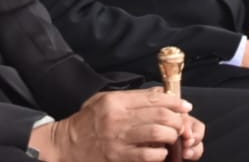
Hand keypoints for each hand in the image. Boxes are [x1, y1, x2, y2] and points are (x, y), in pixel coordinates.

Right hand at [44, 89, 201, 161]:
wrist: (64, 145)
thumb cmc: (86, 123)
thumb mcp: (104, 101)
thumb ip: (132, 97)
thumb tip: (159, 94)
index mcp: (116, 101)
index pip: (153, 98)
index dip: (174, 101)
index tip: (185, 106)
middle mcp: (118, 118)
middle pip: (159, 115)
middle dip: (177, 119)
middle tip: (182, 123)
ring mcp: (118, 139)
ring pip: (157, 133)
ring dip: (171, 135)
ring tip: (173, 137)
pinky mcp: (117, 157)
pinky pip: (147, 155)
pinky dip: (159, 153)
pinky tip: (161, 152)